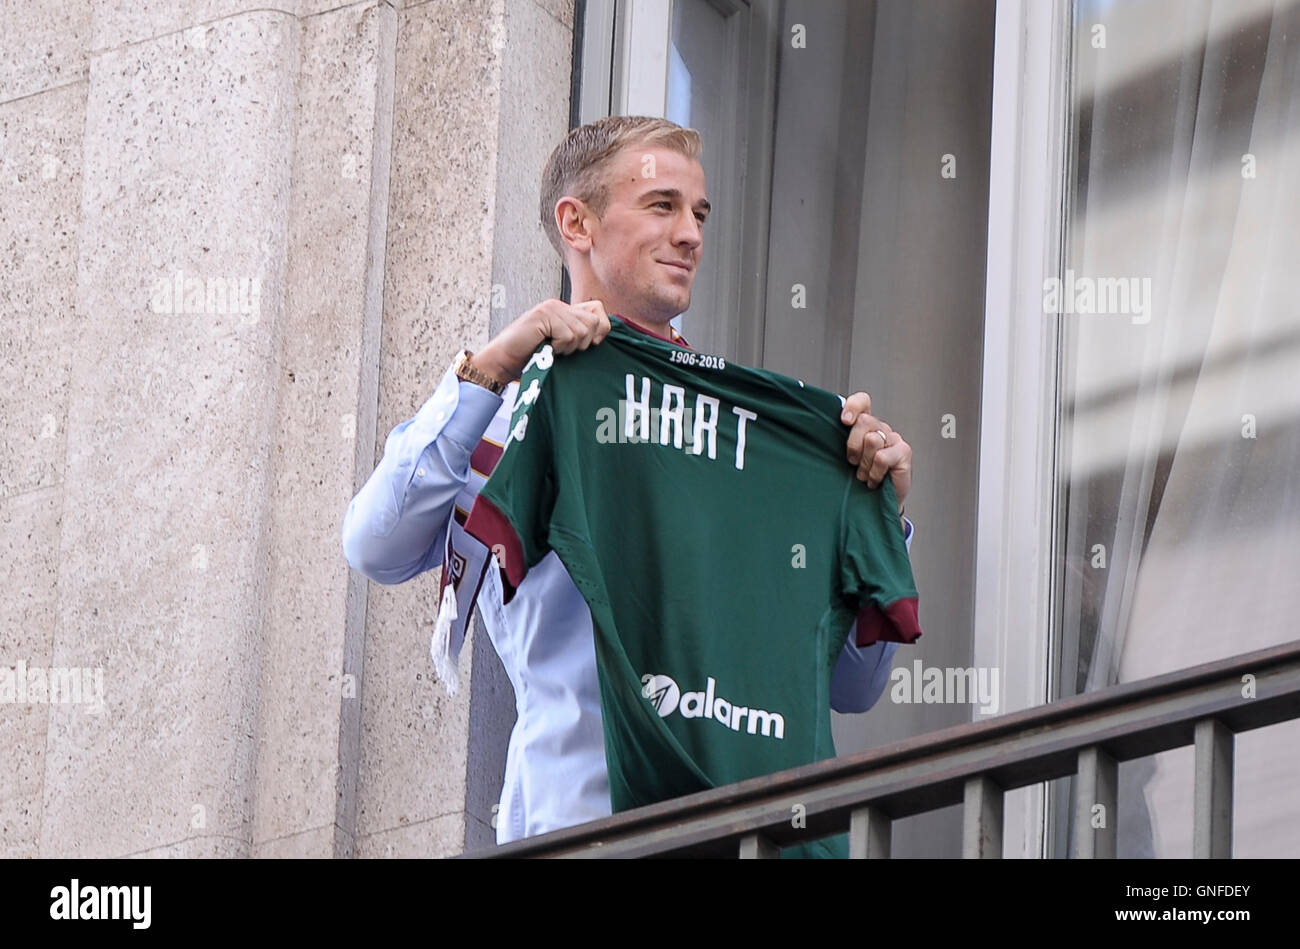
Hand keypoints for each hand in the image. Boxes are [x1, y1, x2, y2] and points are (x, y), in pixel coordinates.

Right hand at [471, 299, 611, 382]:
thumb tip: (603, 335)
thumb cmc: (532, 357)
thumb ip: (579, 336)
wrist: (504, 361)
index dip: (601, 328)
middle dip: (584, 342)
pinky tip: (546, 347)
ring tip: (553, 349)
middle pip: (594, 321)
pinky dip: (559, 347)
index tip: (592, 344)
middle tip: (564, 349)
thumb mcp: (562, 346)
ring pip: (582, 330)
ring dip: (569, 347)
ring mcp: (551, 308)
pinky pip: (567, 335)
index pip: (599, 309)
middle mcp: (559, 305)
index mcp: (565, 310)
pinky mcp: (543, 315)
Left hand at [841, 391, 911, 509]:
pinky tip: (875, 480)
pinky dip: (875, 473)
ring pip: (872, 439)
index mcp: (865, 426)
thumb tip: (820, 431)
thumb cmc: (858, 480)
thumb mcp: (844, 459)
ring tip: (864, 475)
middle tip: (853, 463)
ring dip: (864, 463)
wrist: (876, 504)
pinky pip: (882, 457)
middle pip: (864, 421)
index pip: (863, 402)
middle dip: (853, 446)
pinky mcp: (904, 452)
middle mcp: (880, 428)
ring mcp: (894, 439)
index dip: (853, 406)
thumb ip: (837, 442)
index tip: (844, 421)